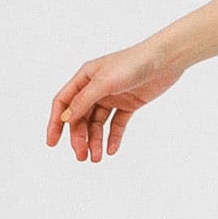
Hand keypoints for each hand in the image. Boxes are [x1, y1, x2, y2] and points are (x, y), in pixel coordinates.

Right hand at [47, 40, 185, 161]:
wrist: (165, 61)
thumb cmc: (133, 64)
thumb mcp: (104, 82)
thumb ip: (84, 100)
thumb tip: (65, 118)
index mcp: (85, 78)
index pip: (63, 103)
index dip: (56, 123)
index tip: (52, 143)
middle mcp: (96, 88)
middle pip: (81, 117)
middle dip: (79, 137)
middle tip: (81, 155)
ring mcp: (113, 97)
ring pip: (98, 123)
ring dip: (95, 140)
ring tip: (96, 158)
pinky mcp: (129, 104)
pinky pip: (117, 124)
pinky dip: (113, 137)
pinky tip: (111, 150)